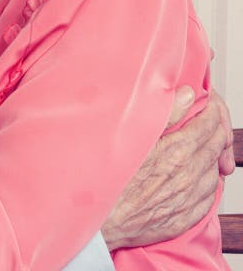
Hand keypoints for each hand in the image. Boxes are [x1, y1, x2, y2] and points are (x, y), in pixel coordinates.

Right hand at [101, 86, 232, 249]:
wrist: (99, 221)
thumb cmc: (106, 176)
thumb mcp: (130, 134)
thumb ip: (164, 114)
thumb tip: (188, 96)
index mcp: (177, 152)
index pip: (210, 124)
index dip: (212, 109)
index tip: (208, 102)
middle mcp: (188, 176)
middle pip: (216, 145)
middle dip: (217, 128)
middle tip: (209, 119)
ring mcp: (188, 198)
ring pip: (214, 171)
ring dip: (212, 154)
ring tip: (204, 145)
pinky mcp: (184, 217)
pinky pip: (208, 196)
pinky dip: (207, 180)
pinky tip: (197, 174)